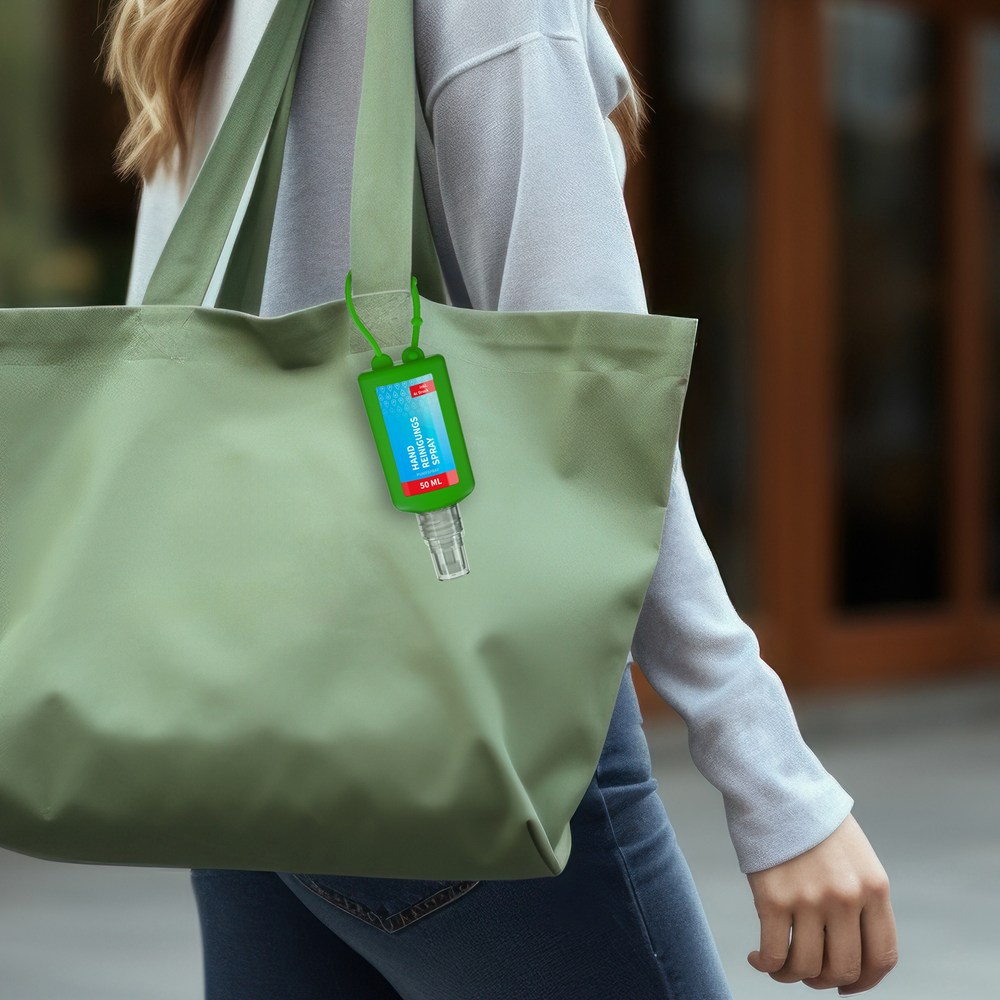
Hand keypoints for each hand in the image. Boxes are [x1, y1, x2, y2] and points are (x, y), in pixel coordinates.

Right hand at [745, 813, 896, 993]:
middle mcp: (847, 898)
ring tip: (779, 966)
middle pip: (843, 968)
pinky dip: (766, 966)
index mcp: (874, 887)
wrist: (774, 783)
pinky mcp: (773, 898)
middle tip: (808, 973)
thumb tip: (847, 945)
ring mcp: (810, 900)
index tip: (846, 986)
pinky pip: (774, 954)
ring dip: (792, 976)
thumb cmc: (810, 818)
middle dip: (825, 980)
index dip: (864, 982)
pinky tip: (757, 958)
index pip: (882, 957)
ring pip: (807, 968)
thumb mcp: (854, 854)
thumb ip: (859, 896)